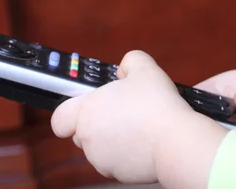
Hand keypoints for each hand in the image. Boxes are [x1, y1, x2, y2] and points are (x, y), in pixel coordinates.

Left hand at [51, 51, 227, 188]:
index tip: (89, 107)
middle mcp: (88, 137)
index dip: (71, 111)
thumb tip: (124, 70)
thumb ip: (130, 61)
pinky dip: (128, 154)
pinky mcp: (117, 174)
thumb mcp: (146, 68)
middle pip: (83, 131)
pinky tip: (146, 142)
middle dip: (100, 123)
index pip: (60, 117)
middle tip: (125, 112)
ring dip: (115, 138)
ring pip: (100, 148)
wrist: (175, 141)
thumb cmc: (157, 105)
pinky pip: (117, 161)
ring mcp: (100, 158)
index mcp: (88, 110)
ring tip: (140, 127)